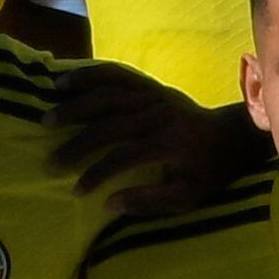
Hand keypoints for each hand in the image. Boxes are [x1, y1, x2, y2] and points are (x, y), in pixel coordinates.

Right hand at [44, 59, 265, 209]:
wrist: (230, 135)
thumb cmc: (207, 172)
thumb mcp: (187, 196)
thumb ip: (149, 201)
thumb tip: (109, 204)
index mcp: (169, 142)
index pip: (123, 157)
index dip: (96, 174)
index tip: (76, 190)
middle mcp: (158, 114)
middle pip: (108, 125)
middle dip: (77, 144)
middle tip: (50, 162)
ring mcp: (154, 95)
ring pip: (108, 94)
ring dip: (75, 105)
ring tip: (47, 117)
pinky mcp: (150, 85)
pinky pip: (117, 74)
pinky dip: (90, 75)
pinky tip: (65, 82)